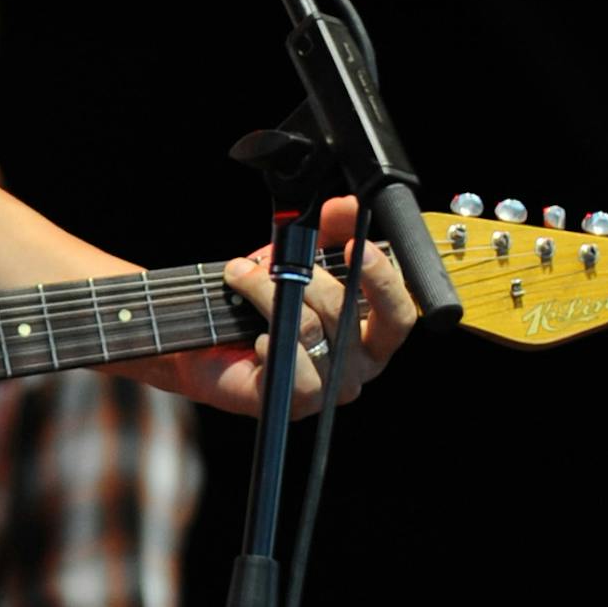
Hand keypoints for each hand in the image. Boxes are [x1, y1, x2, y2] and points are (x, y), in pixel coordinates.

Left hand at [170, 197, 416, 415]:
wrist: (208, 339)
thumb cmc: (261, 302)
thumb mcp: (297, 256)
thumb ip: (329, 228)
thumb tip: (348, 204)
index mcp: (371, 334)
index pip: (400, 312)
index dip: (383, 279)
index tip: (358, 244)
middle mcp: (359, 365)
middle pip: (346, 312)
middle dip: (306, 276)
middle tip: (271, 262)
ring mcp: (330, 388)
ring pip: (308, 328)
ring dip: (266, 293)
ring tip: (241, 279)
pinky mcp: (296, 402)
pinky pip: (292, 366)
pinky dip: (270, 342)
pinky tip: (256, 336)